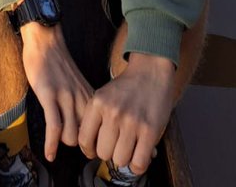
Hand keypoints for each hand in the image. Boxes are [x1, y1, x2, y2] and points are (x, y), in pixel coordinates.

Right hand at [20, 24, 92, 161]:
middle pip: (86, 137)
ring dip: (63, 143)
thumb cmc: (58, 64)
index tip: (90, 151)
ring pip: (71, 136)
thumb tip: (88, 128)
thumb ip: (84, 104)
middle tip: (72, 145)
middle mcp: (81, 99)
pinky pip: (53, 127)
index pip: (100, 130)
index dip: (95, 143)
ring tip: (56, 140)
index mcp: (91, 97)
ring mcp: (65, 97)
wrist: (46, 39)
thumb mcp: (78, 85)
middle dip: (80, 146)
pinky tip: (49, 154)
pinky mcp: (49, 95)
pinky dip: (51, 144)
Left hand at [78, 53, 174, 176]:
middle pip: (102, 153)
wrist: (151, 70)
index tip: (95, 150)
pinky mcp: (149, 130)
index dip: (89, 150)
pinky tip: (140, 155)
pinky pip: (139, 163)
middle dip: (109, 153)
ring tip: (130, 148)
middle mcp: (112, 112)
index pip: (84, 140)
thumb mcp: (104, 95)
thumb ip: (95, 117)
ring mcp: (131, 122)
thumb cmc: (127, 87)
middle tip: (116, 146)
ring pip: (120, 160)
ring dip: (125, 158)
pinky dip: (138, 166)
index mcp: (97, 103)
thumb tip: (89, 148)